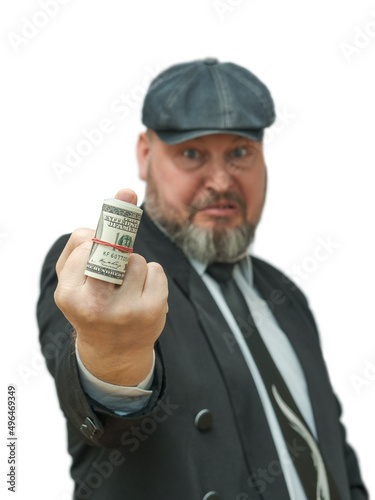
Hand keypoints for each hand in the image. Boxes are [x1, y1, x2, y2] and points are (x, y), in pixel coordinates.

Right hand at [54, 188, 167, 385]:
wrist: (115, 352)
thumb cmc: (90, 305)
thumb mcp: (72, 279)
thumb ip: (81, 241)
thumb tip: (121, 199)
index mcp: (69, 296)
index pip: (86, 246)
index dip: (95, 242)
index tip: (106, 231)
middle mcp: (96, 306)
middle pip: (112, 249)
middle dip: (116, 247)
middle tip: (119, 248)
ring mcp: (127, 311)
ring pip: (135, 259)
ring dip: (132, 266)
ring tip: (125, 288)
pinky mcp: (153, 311)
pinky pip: (156, 270)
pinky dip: (150, 276)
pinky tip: (141, 294)